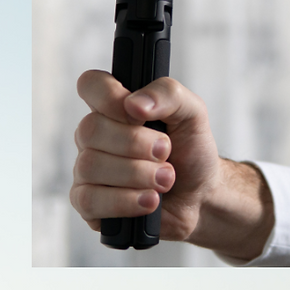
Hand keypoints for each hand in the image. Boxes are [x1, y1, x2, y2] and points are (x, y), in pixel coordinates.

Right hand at [71, 70, 272, 259]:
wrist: (202, 196)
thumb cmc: (191, 153)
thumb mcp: (193, 115)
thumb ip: (168, 94)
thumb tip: (134, 103)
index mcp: (113, 109)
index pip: (90, 85)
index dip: (110, 97)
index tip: (139, 114)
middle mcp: (94, 137)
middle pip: (90, 129)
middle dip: (137, 144)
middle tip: (166, 153)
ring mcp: (87, 170)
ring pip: (91, 166)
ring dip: (139, 174)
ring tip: (166, 180)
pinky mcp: (88, 204)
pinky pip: (89, 200)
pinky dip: (127, 201)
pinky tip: (150, 201)